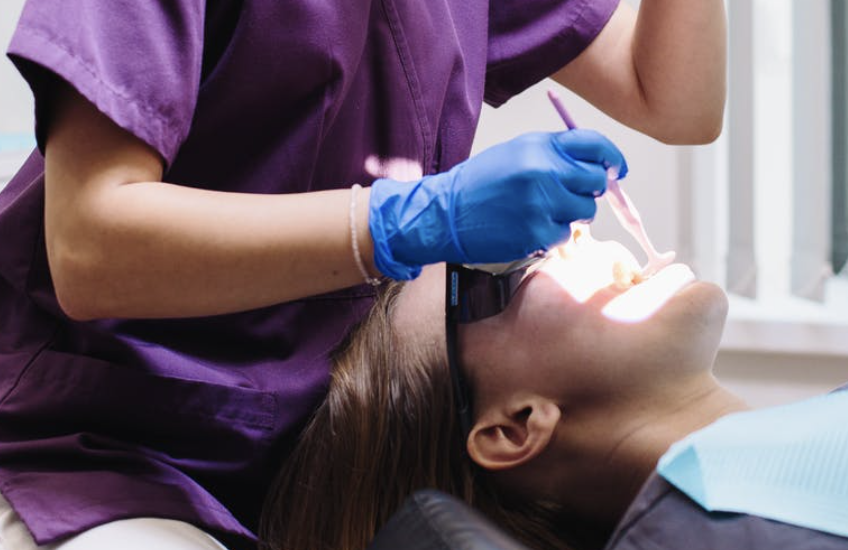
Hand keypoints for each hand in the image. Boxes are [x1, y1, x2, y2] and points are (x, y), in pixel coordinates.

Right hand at [368, 129, 627, 278]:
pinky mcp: (538, 233)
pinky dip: (551, 235)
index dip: (612, 158)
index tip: (616, 170)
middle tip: (569, 196)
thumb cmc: (481, 183)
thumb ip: (555, 154)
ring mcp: (542, 204)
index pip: (594, 145)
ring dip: (570, 215)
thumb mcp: (516, 153)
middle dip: (589, 190)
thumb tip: (597, 165)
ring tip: (540, 212)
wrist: (445, 214)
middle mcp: (544, 171)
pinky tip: (526, 227)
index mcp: (540, 146)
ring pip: (586, 212)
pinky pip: (565, 235)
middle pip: (596, 182)